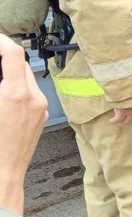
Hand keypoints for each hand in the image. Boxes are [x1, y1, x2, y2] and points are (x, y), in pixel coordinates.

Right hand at [0, 34, 48, 214]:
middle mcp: (34, 98)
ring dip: (10, 73)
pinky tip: (4, 97)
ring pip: (26, 78)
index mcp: (16, 94)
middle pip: (20, 63)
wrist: (3, 176)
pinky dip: (17, 88)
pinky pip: (31, 93)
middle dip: (4, 57)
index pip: (13, 53)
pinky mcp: (42, 116)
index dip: (1, 40)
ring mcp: (41, 107)